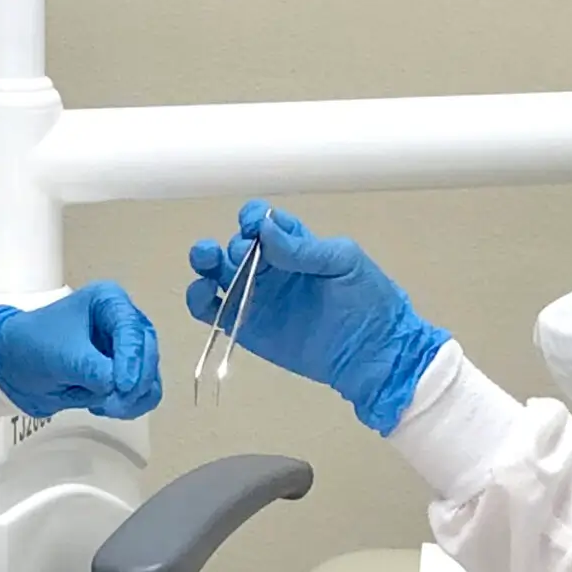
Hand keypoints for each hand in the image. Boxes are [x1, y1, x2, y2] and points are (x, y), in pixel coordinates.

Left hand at [0, 283, 162, 419]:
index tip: (121, 386)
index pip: (132, 330)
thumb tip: (116, 387)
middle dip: (133, 382)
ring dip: (132, 398)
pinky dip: (129, 406)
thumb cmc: (32, 344)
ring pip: (149, 378)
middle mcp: (123, 323)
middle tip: (112, 402)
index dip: (131, 360)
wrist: (14, 365)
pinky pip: (143, 395)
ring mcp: (126, 351)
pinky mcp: (124, 375)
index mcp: (109, 301)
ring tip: (104, 406)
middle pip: (148, 354)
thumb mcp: (61, 355)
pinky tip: (102, 406)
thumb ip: (92, 369)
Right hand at [184, 201, 449, 435]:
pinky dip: (198, 299)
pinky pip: (212, 310)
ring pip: (216, 272)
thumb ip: (303, 248)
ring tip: (206, 259)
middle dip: (233, 243)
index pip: (263, 221)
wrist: (373, 355)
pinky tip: (203, 292)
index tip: (254, 226)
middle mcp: (270, 268)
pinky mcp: (246, 327)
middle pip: (235, 245)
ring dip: (204, 260)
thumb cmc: (368, 302)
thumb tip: (264, 228)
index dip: (253, 217)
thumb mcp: (344, 263)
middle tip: (244, 253)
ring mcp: (256, 297)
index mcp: (294, 245)